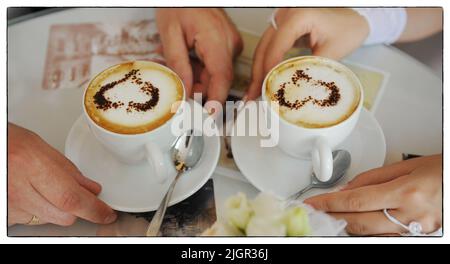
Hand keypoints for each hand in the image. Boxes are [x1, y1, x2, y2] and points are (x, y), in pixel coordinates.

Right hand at [8, 123, 116, 225]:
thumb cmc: (7, 142)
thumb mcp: (41, 147)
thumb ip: (69, 171)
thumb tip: (92, 189)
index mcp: (32, 167)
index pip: (72, 198)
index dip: (94, 210)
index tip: (107, 214)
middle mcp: (18, 190)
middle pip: (64, 215)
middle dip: (76, 207)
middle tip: (74, 192)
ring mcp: (9, 206)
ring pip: (49, 220)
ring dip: (55, 208)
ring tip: (43, 187)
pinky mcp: (4, 216)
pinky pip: (31, 221)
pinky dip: (38, 210)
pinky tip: (30, 193)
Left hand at [156, 8, 242, 104]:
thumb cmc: (180, 3)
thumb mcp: (170, 33)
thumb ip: (178, 65)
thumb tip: (185, 91)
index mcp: (216, 40)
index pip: (222, 78)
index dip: (216, 100)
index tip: (210, 116)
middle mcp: (229, 44)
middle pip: (217, 79)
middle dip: (197, 88)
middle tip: (178, 90)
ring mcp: (230, 43)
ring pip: (216, 73)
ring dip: (196, 77)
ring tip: (177, 65)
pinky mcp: (227, 44)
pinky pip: (216, 64)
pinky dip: (200, 67)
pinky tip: (186, 59)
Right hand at [247, 8, 368, 99]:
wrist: (355, 17)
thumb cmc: (348, 28)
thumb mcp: (333, 51)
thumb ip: (313, 69)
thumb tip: (298, 90)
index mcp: (299, 16)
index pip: (276, 45)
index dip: (269, 68)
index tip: (265, 87)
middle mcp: (286, 14)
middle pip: (264, 47)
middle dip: (258, 73)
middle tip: (252, 96)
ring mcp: (283, 19)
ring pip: (263, 47)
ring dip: (259, 70)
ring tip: (254, 92)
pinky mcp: (283, 27)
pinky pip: (270, 46)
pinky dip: (266, 63)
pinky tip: (263, 79)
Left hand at [305, 155, 441, 235]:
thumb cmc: (443, 171)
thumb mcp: (408, 165)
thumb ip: (374, 177)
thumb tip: (346, 188)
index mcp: (406, 193)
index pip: (355, 200)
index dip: (329, 203)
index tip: (313, 203)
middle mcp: (411, 216)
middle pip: (359, 223)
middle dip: (333, 218)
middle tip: (316, 213)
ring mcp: (416, 230)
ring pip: (370, 234)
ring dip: (348, 226)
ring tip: (332, 217)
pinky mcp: (418, 237)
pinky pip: (386, 237)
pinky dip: (368, 231)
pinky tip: (357, 223)